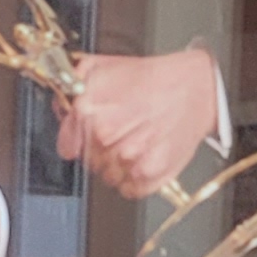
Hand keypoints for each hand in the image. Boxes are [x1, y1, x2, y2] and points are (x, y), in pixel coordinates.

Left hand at [64, 45, 222, 197]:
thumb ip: (73, 85)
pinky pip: (129, 189)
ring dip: (118, 165)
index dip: (77, 140)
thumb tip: (60, 105)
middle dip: (100, 150)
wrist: (196, 89)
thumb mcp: (104, 67)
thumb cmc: (154, 79)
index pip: (67, 146)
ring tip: (136, 142)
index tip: (87, 136)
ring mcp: (127, 159)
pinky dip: (135, 179)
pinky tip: (145, 156)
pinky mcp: (148, 176)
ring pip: (108, 177)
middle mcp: (106, 137)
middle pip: (88, 162)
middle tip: (122, 132)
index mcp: (90, 110)